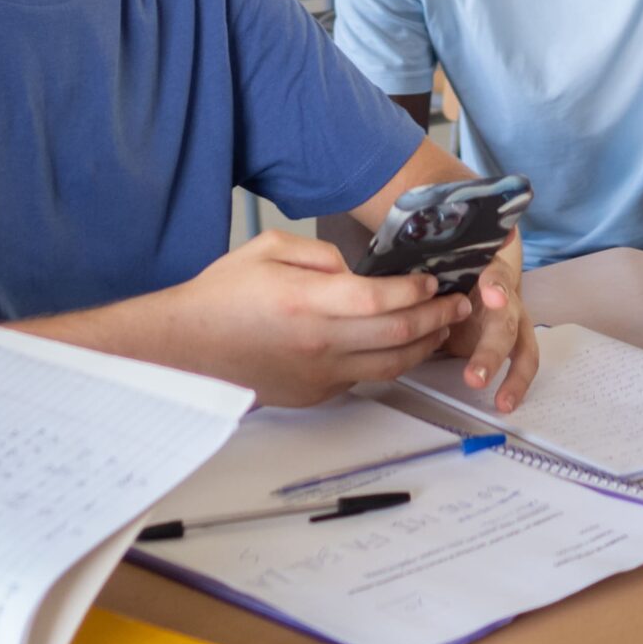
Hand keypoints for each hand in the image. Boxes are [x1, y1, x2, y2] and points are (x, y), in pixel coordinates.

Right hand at [173, 231, 472, 407]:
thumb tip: (351, 273)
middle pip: (396, 334)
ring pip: (389, 365)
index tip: (431, 280)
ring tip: (440, 328)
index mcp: (306, 301)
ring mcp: (319, 374)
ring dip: (423, 346)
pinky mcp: (315, 394)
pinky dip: (388, 362)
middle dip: (435, 317)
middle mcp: (318, 342)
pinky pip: (363, 378)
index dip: (413, 291)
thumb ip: (317, 254)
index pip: (378, 299)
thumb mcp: (265, 249)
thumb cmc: (221, 296)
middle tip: (456, 304)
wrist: (186, 348)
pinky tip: (398, 347)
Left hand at [441, 231, 537, 412]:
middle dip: (492, 350)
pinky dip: (516, 383)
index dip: (495, 284)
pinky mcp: (514, 340)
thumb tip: (403, 232)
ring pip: (521, 346)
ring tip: (503, 402)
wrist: (474, 264)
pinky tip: (506, 403)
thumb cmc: (452, 262)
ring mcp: (513, 318)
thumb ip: (425, 252)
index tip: (490, 294)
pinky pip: (522, 362)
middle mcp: (505, 294)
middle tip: (474, 376)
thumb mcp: (440, 254)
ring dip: (513, 374)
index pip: (495, 272)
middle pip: (505, 320)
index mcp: (486, 268)